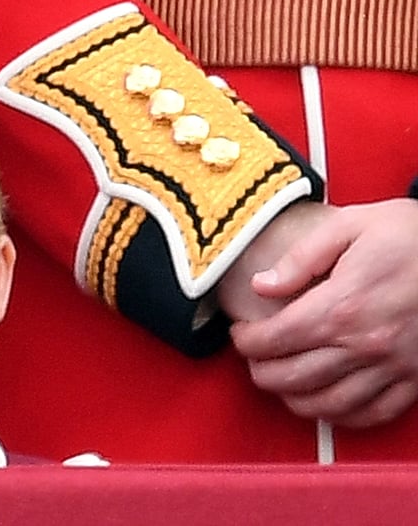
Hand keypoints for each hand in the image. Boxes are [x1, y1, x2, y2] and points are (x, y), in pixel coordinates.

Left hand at [231, 198, 417, 427]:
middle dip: (260, 372)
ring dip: (293, 398)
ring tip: (280, 381)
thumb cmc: (412, 236)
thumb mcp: (351, 225)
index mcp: (342, 306)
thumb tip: (262, 284)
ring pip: (327, 404)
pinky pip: (371, 413)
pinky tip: (325, 402)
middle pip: (292, 378)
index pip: (274, 340)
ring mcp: (392, 366)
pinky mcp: (415, 378)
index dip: (246, 341)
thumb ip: (300, 257)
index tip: (241, 333)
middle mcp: (365, 344)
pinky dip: (341, 416)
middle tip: (254, 358)